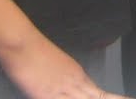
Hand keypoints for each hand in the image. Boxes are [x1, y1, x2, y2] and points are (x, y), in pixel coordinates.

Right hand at [1, 34, 126, 98]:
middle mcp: (75, 82)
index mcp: (78, 74)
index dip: (112, 98)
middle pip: (98, 97)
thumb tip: (70, 87)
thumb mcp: (57, 65)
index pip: (98, 93)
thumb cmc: (35, 51)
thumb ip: (66, 78)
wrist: (22, 43)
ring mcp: (63, 90)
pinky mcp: (48, 96)